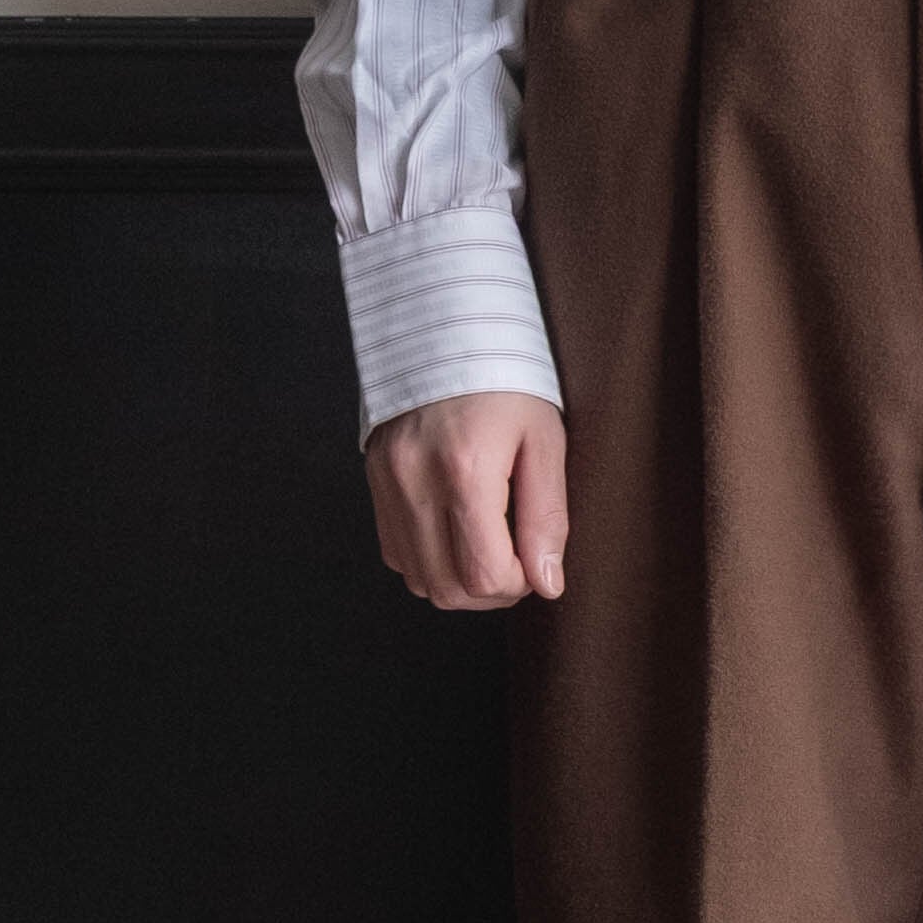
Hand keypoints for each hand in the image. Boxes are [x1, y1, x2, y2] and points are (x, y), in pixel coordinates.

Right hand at [366, 390, 567, 609]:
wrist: (448, 331)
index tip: (534, 560)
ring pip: (419, 580)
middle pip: (448, 590)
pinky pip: (397, 554)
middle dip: (490, 591)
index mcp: (465, 469)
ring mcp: (387, 483)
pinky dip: (430, 560)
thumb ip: (547, 517)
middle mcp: (415, 480)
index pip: (484, 575)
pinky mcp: (374, 482)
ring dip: (459, 580)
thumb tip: (547, 583)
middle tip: (516, 560)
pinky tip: (456, 532)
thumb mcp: (545, 441)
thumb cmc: (507, 381)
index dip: (517, 584)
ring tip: (488, 546)